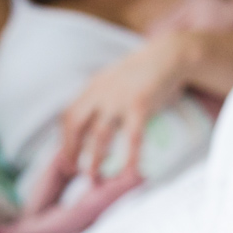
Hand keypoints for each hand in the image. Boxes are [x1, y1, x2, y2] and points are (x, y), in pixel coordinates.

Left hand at [60, 32, 190, 179]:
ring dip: (94, 158)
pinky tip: (129, 172)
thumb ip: (100, 98)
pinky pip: (132, 136)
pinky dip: (130, 156)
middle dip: (71, 149)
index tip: (66, 157)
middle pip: (76, 123)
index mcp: (92, 87)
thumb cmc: (141, 73)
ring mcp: (119, 99)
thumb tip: (90, 126)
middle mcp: (101, 93)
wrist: (168, 55)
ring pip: (99, 134)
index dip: (64, 138)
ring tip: (93, 177)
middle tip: (72, 170)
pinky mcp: (140, 105)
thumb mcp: (113, 81)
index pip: (68, 114)